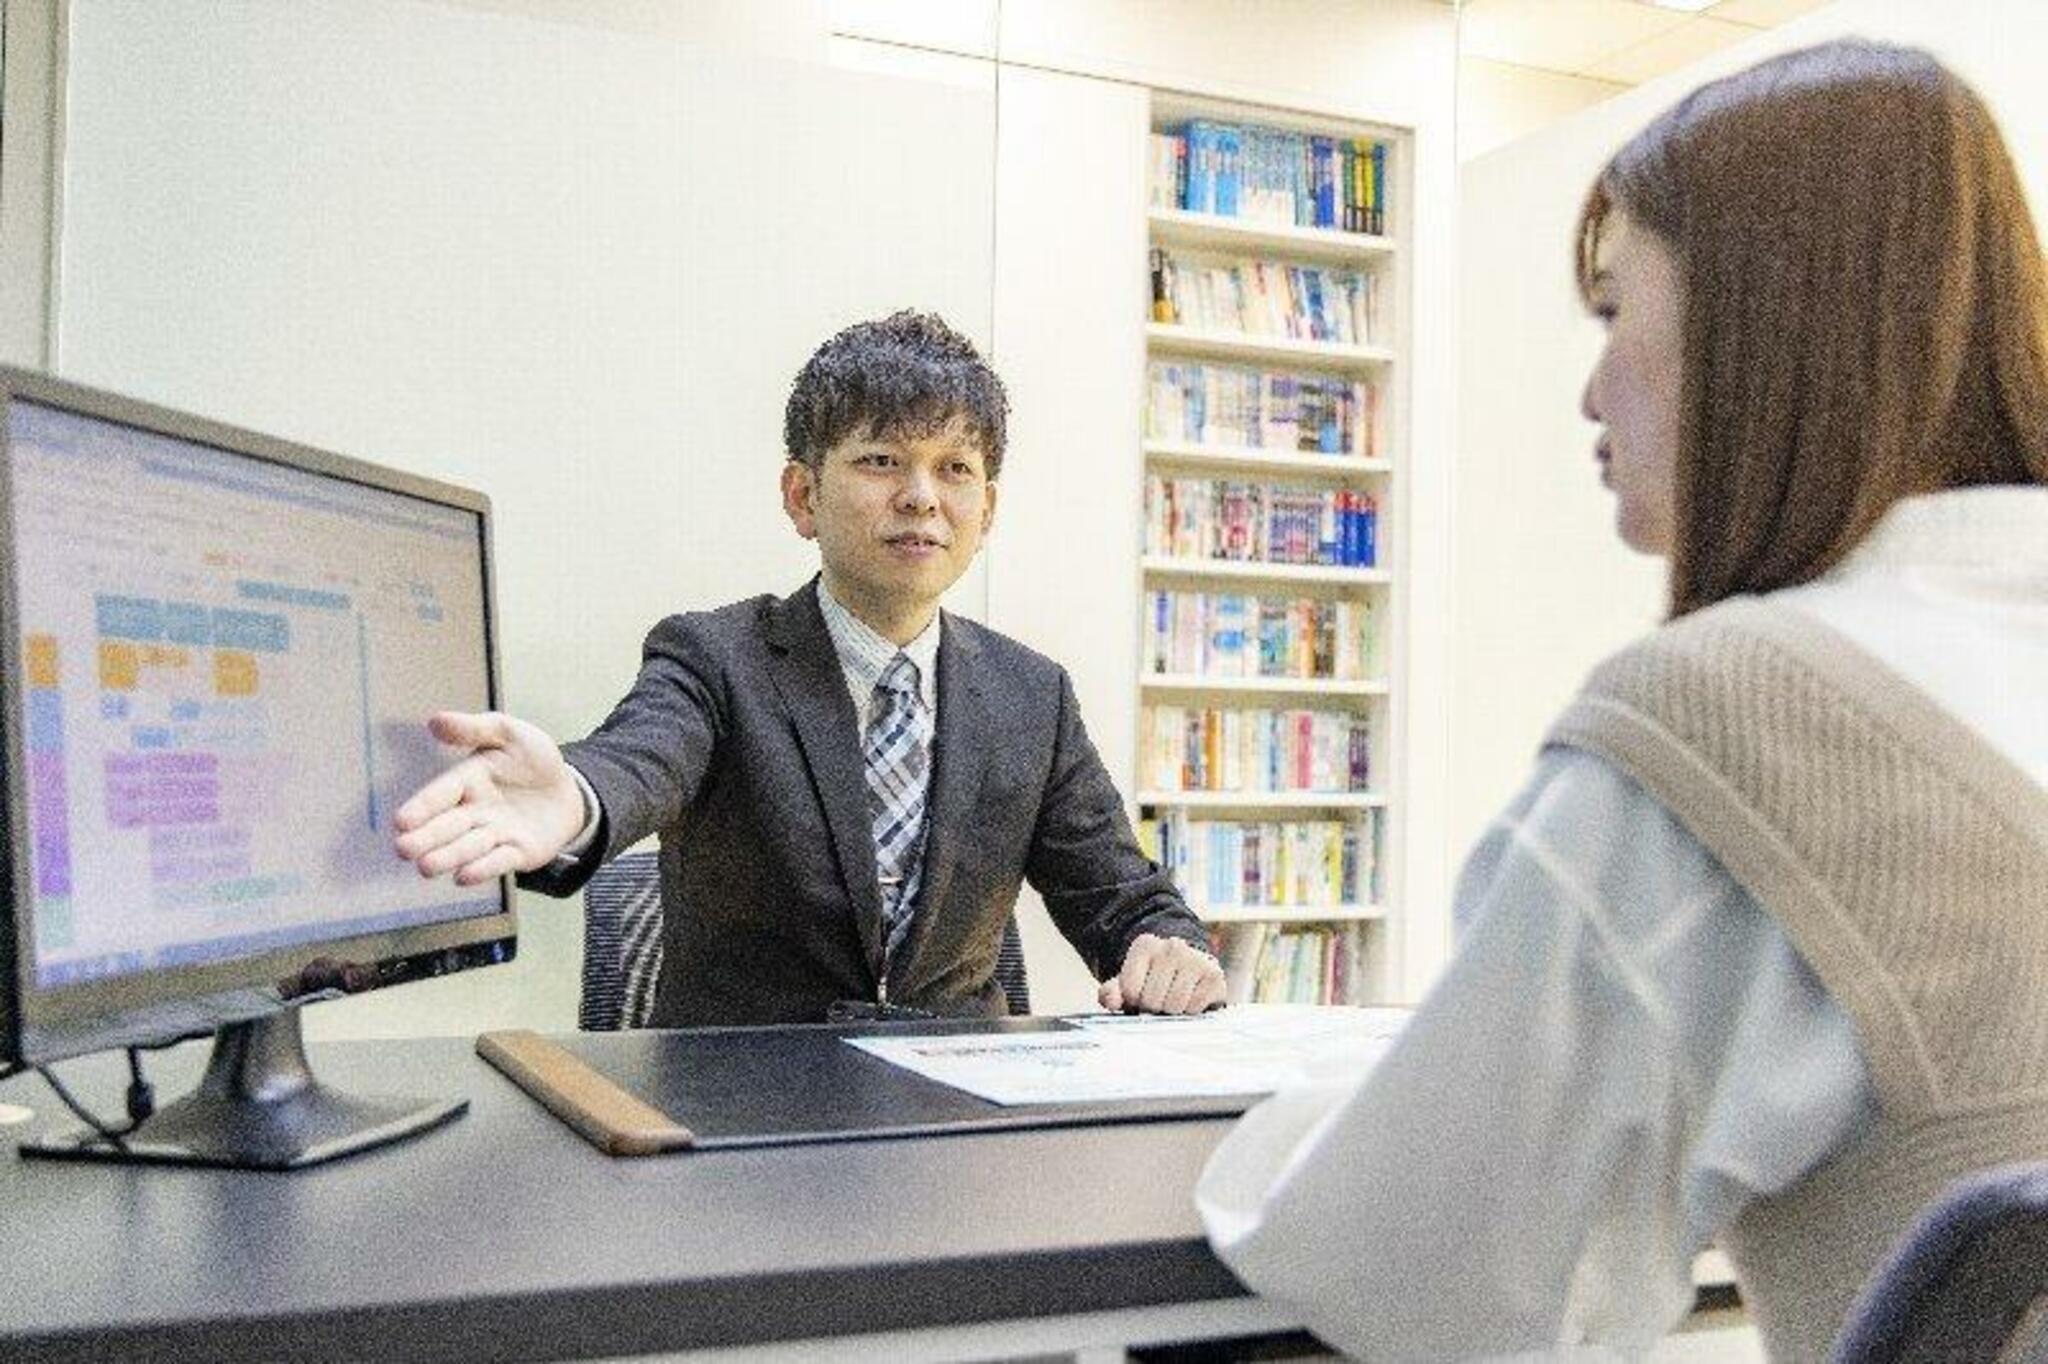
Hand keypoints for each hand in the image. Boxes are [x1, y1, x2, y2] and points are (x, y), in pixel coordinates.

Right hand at [392, 711, 586, 884]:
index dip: (422, 806)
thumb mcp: (510, 734)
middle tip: (403, 849)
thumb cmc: (532, 759)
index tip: (400, 820)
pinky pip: (500, 861)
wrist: (568, 789)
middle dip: (426, 838)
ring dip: (448, 857)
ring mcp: (495, 835)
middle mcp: (475, 811)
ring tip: (426, 867)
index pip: (441, 793)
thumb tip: (436, 720)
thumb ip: (475, 728)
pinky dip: (483, 869)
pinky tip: (464, 877)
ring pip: (468, 847)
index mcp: (468, 780)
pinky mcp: (517, 853)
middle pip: (447, 826)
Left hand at [1098, 933, 1226, 1014]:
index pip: (1129, 989)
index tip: (1139, 993)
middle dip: (1153, 1007)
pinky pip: (1194, 1008)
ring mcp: (1196, 958)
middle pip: (1151, 1000)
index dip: (1133, 1000)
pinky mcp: (1214, 975)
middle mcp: (1172, 946)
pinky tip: (1191, 998)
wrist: (1188, 968)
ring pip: (1174, 1006)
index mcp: (1145, 944)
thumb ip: (1111, 992)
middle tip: (1159, 999)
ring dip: (1172, 1011)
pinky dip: (1191, 1011)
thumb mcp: (1127, 983)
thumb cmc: (1153, 979)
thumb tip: (1112, 1001)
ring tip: (1174, 998)